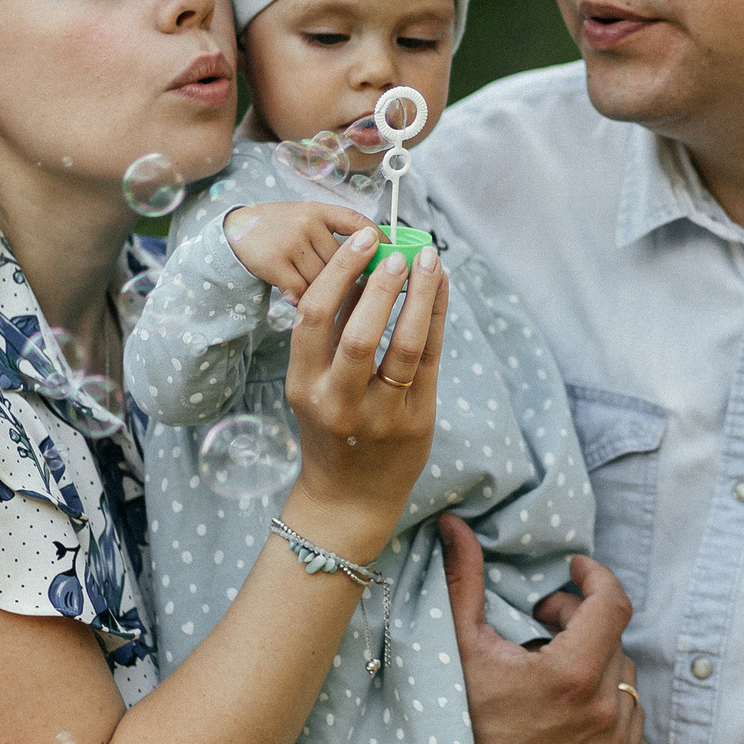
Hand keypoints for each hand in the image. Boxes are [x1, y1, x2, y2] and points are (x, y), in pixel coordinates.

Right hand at [222, 200, 375, 296]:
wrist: (234, 231)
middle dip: (348, 278)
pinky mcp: (274, 263)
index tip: (396, 258)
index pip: (357, 222)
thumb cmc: (279, 229)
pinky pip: (302, 290)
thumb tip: (375, 258)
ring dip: (323, 292)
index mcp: (319, 210)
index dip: (380, 240)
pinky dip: (303, 299)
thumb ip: (335, 234)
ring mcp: (290, 242)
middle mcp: (306, 222)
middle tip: (353, 291)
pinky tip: (298, 299)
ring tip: (317, 294)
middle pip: (342, 260)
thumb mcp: (306, 218)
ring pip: (324, 279)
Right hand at [279, 227, 447, 562]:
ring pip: (403, 346)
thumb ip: (327, 339)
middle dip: (381, 284)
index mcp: (303, 385)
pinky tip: (441, 288)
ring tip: (428, 260)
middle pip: (358, 333)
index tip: (361, 242)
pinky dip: (436, 318)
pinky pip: (430, 360)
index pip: (313, 318)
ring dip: (419, 296)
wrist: (349, 501)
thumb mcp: (310, 389)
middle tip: (397, 250)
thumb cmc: (330, 432)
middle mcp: (338, 401)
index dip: (339, 274)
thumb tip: (360, 270)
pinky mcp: (416, 421)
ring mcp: (380, 415)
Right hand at [427, 515, 641, 743]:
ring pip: (624, 679)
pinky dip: (604, 702)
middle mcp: (602, 713)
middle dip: (583, 620)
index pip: (613, 603)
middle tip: (544, 620)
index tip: (574, 570)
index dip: (595, 577)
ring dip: (595, 662)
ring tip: (551, 663)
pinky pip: (628, 719)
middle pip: (616, 638)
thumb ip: (464, 577)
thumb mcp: (457, 643)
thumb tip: (454, 522)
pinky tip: (565, 703)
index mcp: (571, 674)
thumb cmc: (451, 715)